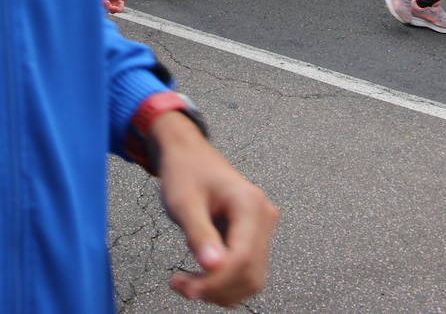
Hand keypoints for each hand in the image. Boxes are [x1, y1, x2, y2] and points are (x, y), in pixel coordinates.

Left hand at [102, 0, 126, 13]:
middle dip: (109, 7)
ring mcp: (110, 7)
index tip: (111, 6)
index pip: (120, 9)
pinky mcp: (105, 7)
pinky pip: (103, 8)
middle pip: (113, 11)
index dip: (116, 9)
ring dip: (105, 5)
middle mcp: (115, 6)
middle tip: (106, 0)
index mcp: (120, 3)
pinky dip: (102, 4)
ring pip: (107, 10)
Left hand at [153, 113, 278, 306]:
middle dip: (216, 288)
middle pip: (249, 273)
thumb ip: (199, 233)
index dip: (216, 281)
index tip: (187, 288)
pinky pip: (245, 271)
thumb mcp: (184, 202)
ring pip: (250, 278)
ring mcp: (262, 228)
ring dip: (220, 290)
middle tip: (181, 285)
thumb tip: (212, 266)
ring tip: (186, 281)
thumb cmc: (185, 172)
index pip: (242, 257)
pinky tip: (200, 276)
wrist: (189, 155)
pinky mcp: (254, 237)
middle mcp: (264, 217)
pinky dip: (223, 282)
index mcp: (250, 204)